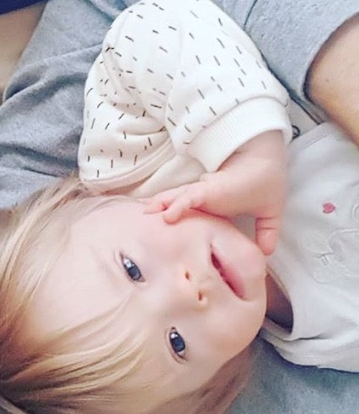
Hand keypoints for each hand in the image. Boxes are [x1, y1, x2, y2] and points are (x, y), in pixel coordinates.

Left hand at [143, 131, 287, 254]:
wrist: (267, 161)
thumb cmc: (265, 181)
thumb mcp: (267, 213)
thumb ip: (266, 232)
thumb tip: (268, 253)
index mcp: (215, 207)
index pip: (194, 216)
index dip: (182, 224)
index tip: (170, 239)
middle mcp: (204, 201)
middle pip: (177, 207)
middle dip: (161, 214)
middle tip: (144, 226)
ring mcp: (202, 195)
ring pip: (175, 201)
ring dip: (160, 208)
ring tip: (144, 216)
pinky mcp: (205, 190)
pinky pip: (187, 198)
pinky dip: (176, 206)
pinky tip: (166, 216)